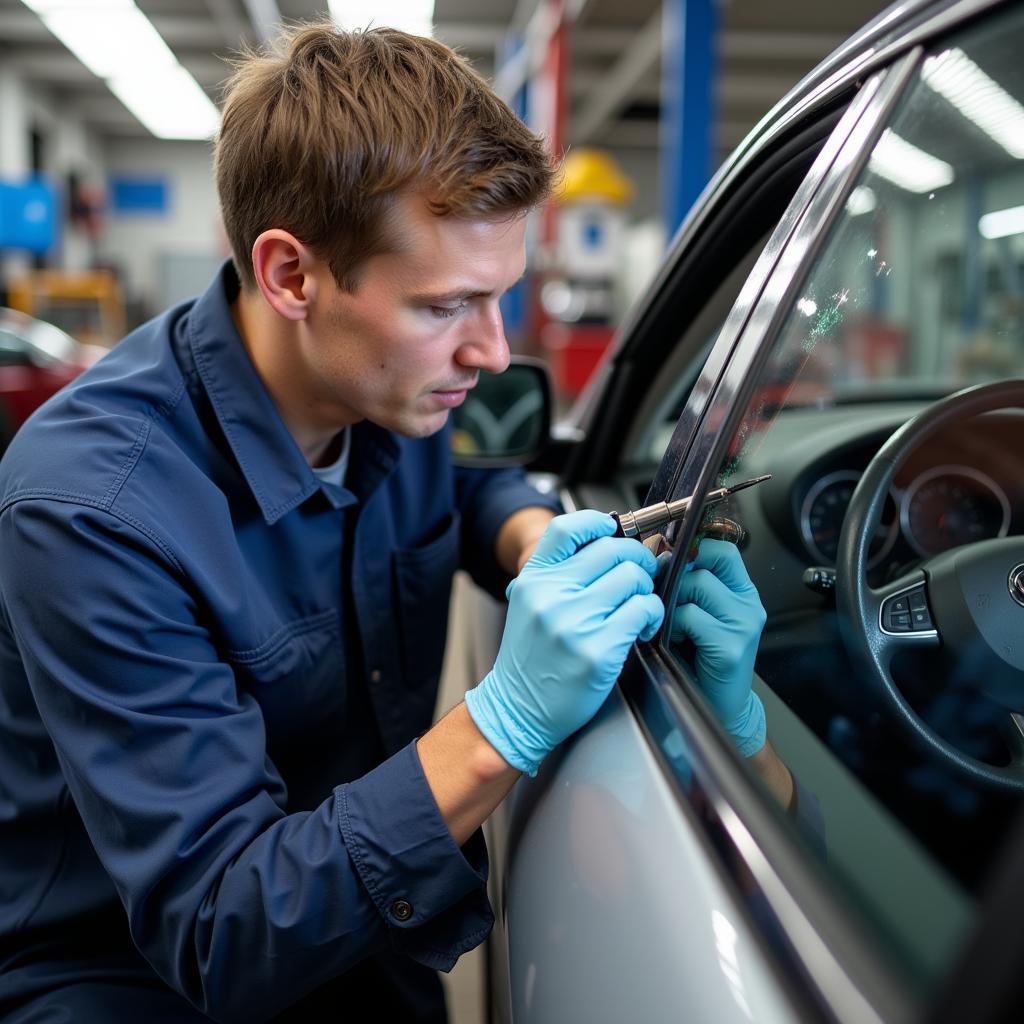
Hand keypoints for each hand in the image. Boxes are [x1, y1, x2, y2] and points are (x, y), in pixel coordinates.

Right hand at [466, 511, 664, 774]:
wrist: (517, 709)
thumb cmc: (531, 659)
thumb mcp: (532, 605)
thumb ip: (562, 575)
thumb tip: (614, 545)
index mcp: (534, 580)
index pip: (568, 528)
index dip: (599, 522)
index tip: (615, 531)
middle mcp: (551, 596)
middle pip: (613, 550)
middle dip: (637, 559)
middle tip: (640, 573)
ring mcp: (574, 623)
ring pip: (633, 578)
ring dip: (645, 589)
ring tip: (638, 606)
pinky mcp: (598, 650)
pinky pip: (643, 611)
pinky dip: (652, 615)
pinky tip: (642, 626)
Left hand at [670, 539, 766, 756]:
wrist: (720, 706)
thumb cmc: (698, 659)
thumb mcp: (693, 613)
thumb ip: (684, 584)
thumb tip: (655, 552)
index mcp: (740, 590)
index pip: (721, 550)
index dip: (693, 551)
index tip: (670, 565)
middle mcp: (747, 603)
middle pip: (703, 565)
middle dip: (673, 580)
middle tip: (661, 601)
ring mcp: (743, 623)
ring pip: (695, 587)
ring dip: (671, 604)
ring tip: (671, 626)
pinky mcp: (731, 646)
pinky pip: (690, 616)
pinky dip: (673, 626)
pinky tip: (674, 642)